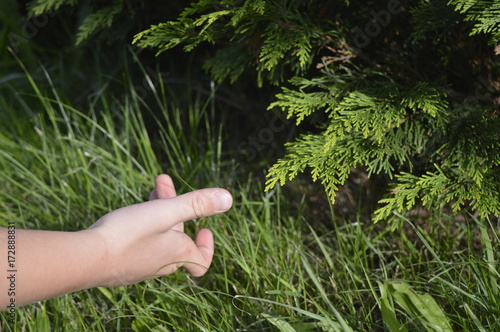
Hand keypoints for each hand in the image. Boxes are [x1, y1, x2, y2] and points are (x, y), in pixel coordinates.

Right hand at [86, 174, 232, 286]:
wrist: (85, 258)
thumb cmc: (127, 235)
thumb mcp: (165, 212)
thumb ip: (196, 204)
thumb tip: (228, 198)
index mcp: (176, 254)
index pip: (201, 262)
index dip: (207, 247)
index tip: (203, 228)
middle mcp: (161, 264)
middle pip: (177, 238)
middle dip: (175, 208)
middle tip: (163, 183)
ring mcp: (139, 266)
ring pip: (157, 237)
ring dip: (157, 211)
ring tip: (152, 188)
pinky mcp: (121, 264)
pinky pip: (139, 244)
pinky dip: (142, 224)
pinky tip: (131, 210)